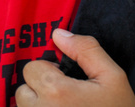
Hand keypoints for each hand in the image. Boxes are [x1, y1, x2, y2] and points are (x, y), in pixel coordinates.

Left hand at [16, 28, 134, 106]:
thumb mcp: (112, 76)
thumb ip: (85, 49)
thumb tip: (58, 34)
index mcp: (57, 92)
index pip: (32, 68)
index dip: (50, 68)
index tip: (66, 79)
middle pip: (22, 90)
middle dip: (40, 88)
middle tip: (64, 95)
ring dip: (37, 105)